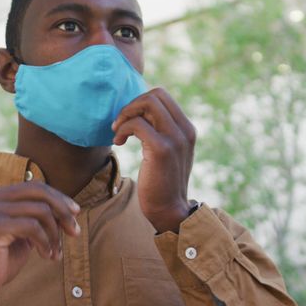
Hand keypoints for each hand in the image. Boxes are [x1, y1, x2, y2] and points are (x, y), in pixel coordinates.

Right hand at [0, 182, 80, 300]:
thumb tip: (67, 208)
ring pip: (40, 211)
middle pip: (39, 193)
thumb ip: (37, 217)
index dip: (59, 198)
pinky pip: (32, 227)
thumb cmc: (0, 258)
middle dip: (63, 211)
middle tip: (74, 232)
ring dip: (54, 234)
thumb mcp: (22, 233)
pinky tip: (46, 255)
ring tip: (55, 252)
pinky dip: (45, 242)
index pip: (36, 187)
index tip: (75, 213)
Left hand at [112, 87, 195, 232]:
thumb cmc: (161, 182)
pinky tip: (118, 142)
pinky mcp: (162, 149)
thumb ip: (161, 131)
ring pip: (148, 103)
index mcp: (187, 128)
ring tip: (118, 132)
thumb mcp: (167, 151)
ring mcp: (175, 139)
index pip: (163, 95)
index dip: (140, 103)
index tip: (130, 121)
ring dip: (126, 114)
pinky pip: (137, 124)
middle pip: (155, 94)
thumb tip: (139, 110)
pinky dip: (123, 129)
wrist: (169, 210)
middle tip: (121, 125)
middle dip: (132, 105)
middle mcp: (185, 130)